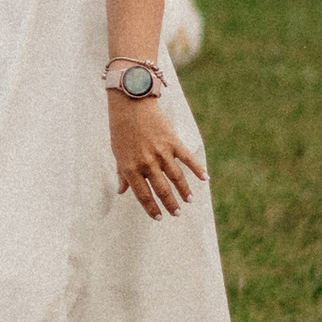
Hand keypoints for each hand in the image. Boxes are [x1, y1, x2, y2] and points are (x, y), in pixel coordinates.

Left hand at [109, 90, 204, 218]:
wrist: (130, 104)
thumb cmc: (121, 129)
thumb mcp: (117, 152)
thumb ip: (121, 173)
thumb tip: (121, 191)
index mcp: (130, 167)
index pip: (143, 194)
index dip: (151, 208)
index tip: (158, 218)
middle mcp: (147, 163)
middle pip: (162, 189)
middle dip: (170, 203)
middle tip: (177, 213)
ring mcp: (161, 152)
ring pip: (176, 177)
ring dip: (184, 190)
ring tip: (190, 200)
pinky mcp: (172, 141)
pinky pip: (187, 158)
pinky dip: (197, 169)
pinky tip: (204, 178)